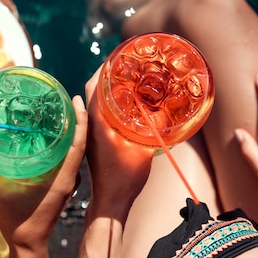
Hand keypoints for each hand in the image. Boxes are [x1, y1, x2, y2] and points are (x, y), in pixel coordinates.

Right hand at [0, 95, 87, 247]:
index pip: (78, 145)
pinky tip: (53, 133)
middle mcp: (69, 178)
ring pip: (75, 150)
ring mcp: (66, 181)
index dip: (80, 122)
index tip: (75, 102)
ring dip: (71, 130)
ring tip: (62, 110)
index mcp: (61, 179)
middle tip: (66, 98)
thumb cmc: (18, 221)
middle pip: (79, 143)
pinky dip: (64, 143)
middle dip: (76, 119)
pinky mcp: (61, 184)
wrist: (27, 244)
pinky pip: (68, 158)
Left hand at [84, 67, 154, 211]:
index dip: (104, 68)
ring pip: (94, 102)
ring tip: (127, 79)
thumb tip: (168, 114)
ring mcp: (90, 132)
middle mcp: (89, 125)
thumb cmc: (124, 179)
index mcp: (97, 122)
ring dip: (107, 88)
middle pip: (93, 90)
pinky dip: (108, 103)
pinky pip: (98, 114)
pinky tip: (125, 104)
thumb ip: (153, 131)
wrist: (110, 201)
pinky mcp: (94, 140)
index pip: (94, 86)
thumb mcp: (143, 150)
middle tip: (127, 64)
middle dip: (107, 74)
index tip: (118, 56)